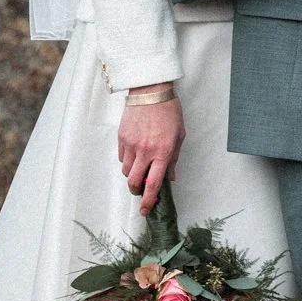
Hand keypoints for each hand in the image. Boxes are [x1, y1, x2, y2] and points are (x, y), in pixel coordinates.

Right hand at [118, 90, 183, 209]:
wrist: (151, 91)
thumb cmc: (169, 111)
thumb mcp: (179, 136)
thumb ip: (174, 159)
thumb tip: (170, 178)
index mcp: (163, 152)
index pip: (153, 184)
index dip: (148, 201)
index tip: (145, 210)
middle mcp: (146, 151)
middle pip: (134, 182)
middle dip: (136, 191)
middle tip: (140, 190)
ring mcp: (132, 144)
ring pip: (126, 171)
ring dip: (132, 175)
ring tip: (139, 167)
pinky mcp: (122, 137)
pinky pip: (121, 157)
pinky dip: (127, 161)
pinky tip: (134, 153)